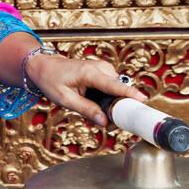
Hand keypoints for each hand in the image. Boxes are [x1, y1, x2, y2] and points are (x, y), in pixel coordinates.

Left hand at [23, 52, 147, 126]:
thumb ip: (86, 110)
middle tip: (106, 123)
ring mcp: (104, 69)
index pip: (114, 85)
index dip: (129, 94)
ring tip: (95, 113)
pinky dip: (107, 98)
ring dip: (111, 104)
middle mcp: (100, 68)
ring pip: (117, 91)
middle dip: (117, 108)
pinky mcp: (104, 72)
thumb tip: (105, 121)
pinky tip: (95, 104)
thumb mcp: (65, 99)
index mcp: (90, 73)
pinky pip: (112, 88)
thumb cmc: (52, 80)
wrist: (44, 66)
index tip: (143, 100)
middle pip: (119, 91)